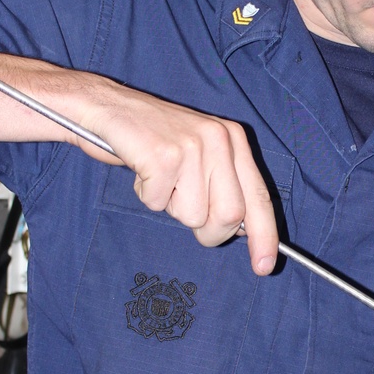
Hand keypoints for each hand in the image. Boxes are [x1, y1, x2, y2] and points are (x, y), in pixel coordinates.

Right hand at [79, 82, 278, 275]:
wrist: (108, 106)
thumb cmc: (152, 139)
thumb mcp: (200, 155)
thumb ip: (223, 186)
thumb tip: (240, 231)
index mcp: (234, 140)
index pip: (258, 196)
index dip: (264, 235)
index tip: (263, 266)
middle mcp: (220, 140)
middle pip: (230, 215)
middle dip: (208, 230)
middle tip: (183, 208)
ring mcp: (192, 146)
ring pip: (192, 214)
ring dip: (169, 206)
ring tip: (159, 176)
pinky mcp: (163, 155)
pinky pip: (157, 203)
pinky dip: (146, 195)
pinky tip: (142, 169)